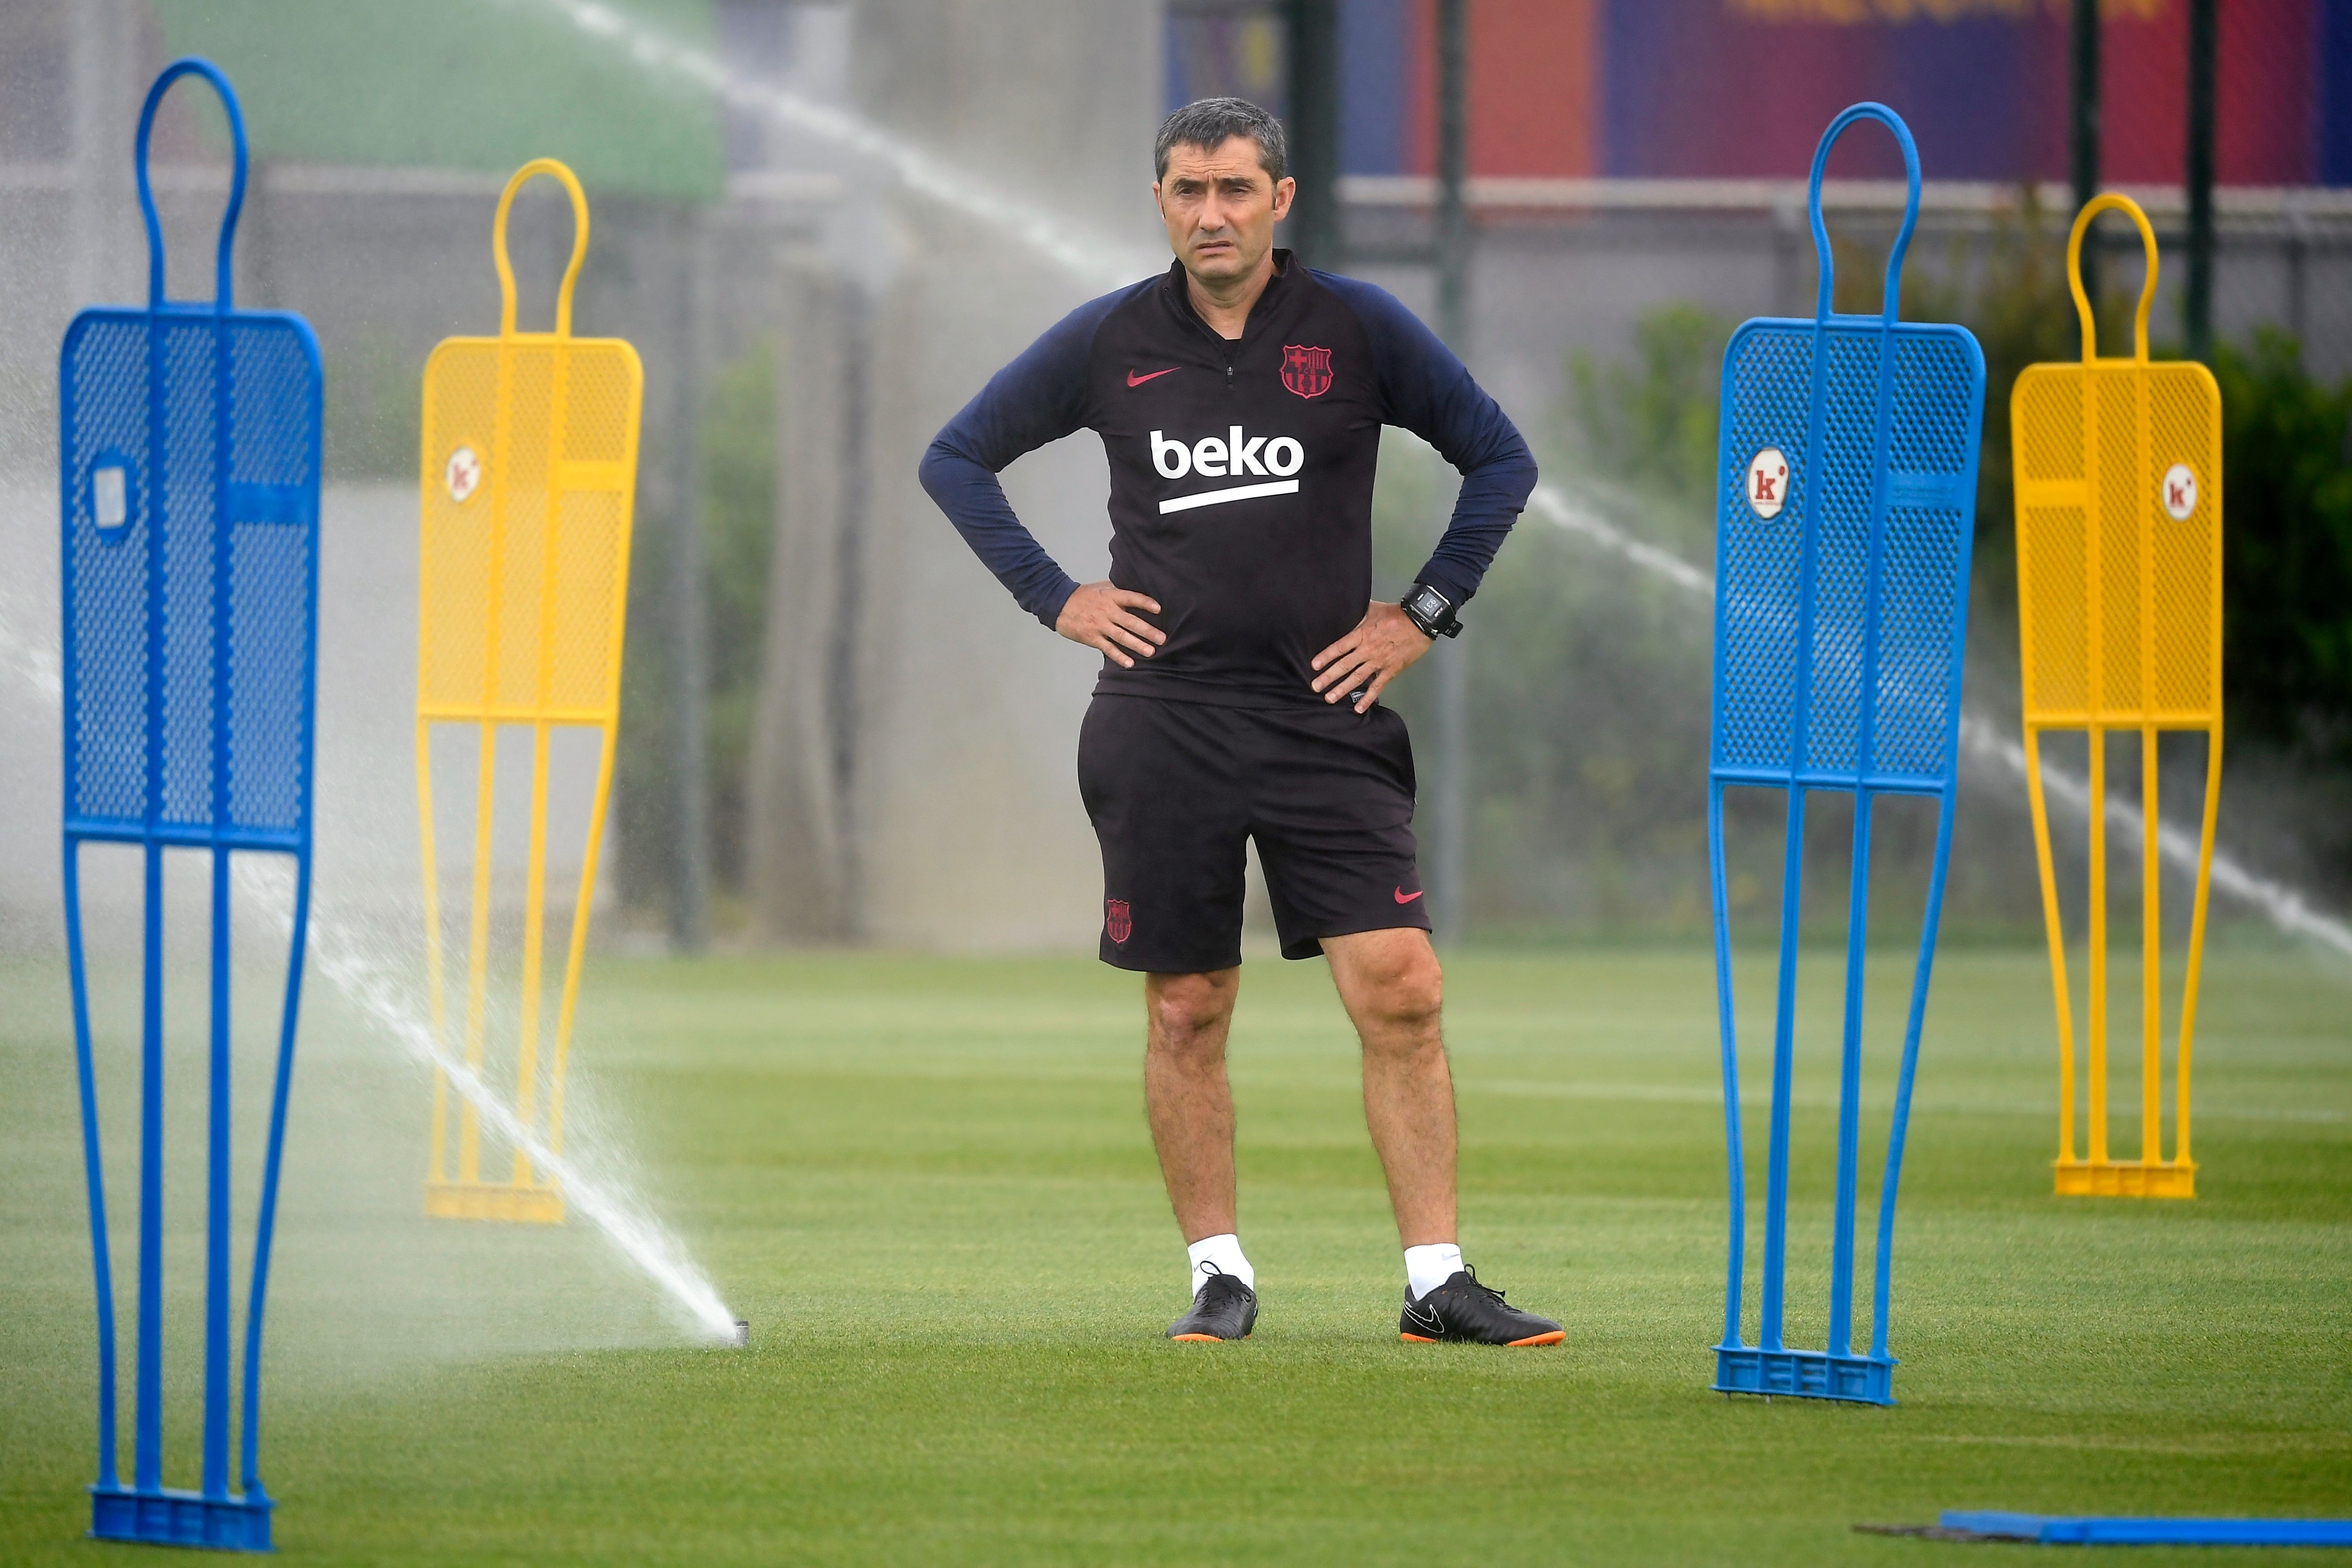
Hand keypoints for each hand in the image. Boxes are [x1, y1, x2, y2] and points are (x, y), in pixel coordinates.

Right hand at [1055, 580, 1164, 667]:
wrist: (1058, 604)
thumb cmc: (1083, 596)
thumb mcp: (1102, 587)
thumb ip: (1119, 590)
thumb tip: (1138, 589)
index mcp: (1111, 596)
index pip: (1131, 598)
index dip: (1145, 603)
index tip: (1159, 609)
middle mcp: (1107, 611)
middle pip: (1130, 621)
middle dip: (1147, 631)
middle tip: (1162, 638)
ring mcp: (1099, 625)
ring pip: (1121, 636)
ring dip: (1137, 645)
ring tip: (1151, 652)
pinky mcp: (1092, 637)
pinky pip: (1107, 648)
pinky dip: (1119, 656)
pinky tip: (1130, 663)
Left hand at [1310, 600, 1432, 712]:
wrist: (1420, 621)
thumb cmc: (1396, 614)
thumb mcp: (1373, 608)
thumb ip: (1358, 613)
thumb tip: (1347, 608)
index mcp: (1361, 634)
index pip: (1339, 647)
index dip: (1325, 656)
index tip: (1314, 665)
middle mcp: (1367, 650)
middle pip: (1344, 665)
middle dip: (1328, 677)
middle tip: (1315, 687)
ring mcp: (1379, 662)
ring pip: (1357, 678)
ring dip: (1342, 689)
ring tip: (1329, 698)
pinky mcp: (1390, 670)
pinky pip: (1377, 687)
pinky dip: (1368, 698)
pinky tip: (1358, 708)